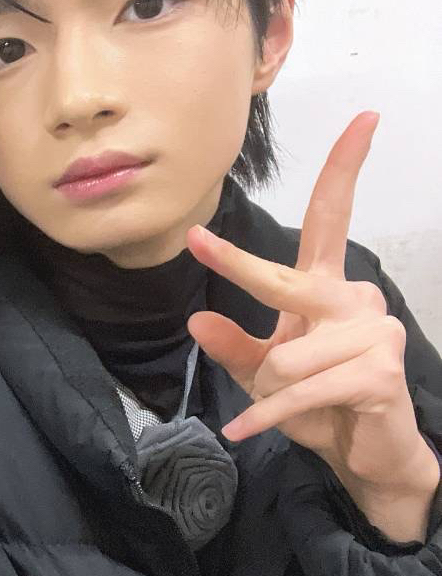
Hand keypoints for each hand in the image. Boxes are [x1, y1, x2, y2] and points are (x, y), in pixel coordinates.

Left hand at [187, 112, 439, 541]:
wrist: (366, 457)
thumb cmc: (319, 405)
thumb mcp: (264, 375)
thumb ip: (233, 347)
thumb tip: (197, 322)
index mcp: (329, 289)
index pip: (333, 218)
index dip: (344, 168)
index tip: (364, 118)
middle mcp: (356, 301)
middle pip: (285, 279)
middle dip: (237, 266)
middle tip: (197, 241)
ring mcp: (374, 335)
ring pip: (283, 357)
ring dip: (268, 392)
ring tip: (286, 407)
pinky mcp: (379, 373)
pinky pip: (298, 392)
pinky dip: (265, 416)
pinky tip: (245, 431)